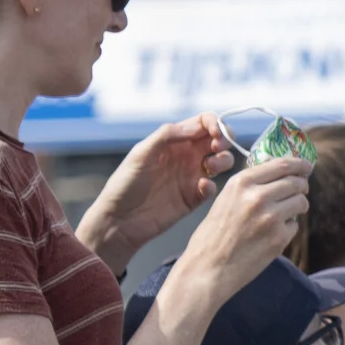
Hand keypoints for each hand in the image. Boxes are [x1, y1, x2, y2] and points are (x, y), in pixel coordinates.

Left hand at [84, 113, 239, 264]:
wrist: (120, 221)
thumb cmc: (125, 184)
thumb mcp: (142, 153)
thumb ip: (168, 134)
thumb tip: (198, 127)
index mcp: (173, 141)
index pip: (202, 123)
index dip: (215, 123)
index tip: (216, 134)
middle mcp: (186, 156)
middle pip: (218, 140)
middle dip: (225, 139)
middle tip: (217, 148)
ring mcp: (191, 176)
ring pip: (222, 161)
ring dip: (224, 160)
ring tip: (211, 167)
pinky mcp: (195, 198)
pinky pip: (214, 187)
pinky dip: (213, 185)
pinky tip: (201, 188)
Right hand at [168, 151, 312, 304]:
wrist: (208, 269)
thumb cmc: (212, 236)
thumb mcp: (225, 200)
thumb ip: (250, 187)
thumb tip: (279, 177)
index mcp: (241, 183)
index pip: (281, 164)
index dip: (298, 164)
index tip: (306, 167)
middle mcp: (258, 196)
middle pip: (296, 182)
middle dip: (302, 186)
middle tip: (300, 191)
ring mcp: (271, 217)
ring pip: (301, 202)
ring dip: (298, 206)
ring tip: (286, 214)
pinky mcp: (279, 237)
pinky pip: (294, 226)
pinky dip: (288, 229)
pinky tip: (272, 235)